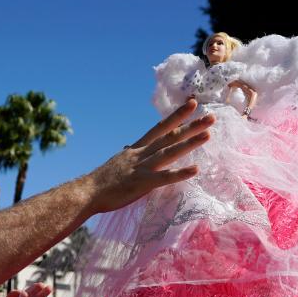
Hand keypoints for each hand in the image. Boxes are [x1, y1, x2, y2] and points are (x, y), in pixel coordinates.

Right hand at [83, 99, 213, 214]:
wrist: (86, 192)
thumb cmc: (101, 182)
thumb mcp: (117, 163)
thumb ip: (127, 155)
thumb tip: (130, 148)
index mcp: (136, 149)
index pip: (160, 128)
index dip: (176, 116)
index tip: (192, 104)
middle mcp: (141, 154)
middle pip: (169, 137)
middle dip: (191, 126)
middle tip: (211, 116)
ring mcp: (141, 167)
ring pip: (168, 152)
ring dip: (189, 143)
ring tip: (208, 135)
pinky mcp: (140, 183)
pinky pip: (163, 178)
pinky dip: (179, 173)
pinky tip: (195, 169)